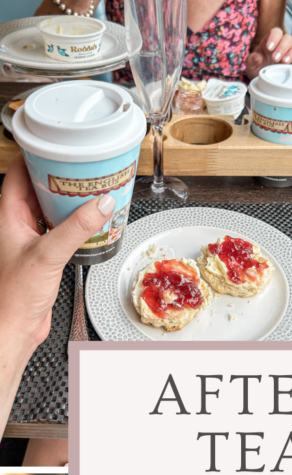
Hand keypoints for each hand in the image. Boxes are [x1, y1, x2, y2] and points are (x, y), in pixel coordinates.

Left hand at [0, 154, 114, 352]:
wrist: (15, 327)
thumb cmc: (15, 295)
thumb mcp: (48, 254)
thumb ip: (76, 228)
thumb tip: (100, 205)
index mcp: (8, 217)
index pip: (17, 174)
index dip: (34, 158)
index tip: (54, 147)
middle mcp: (16, 226)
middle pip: (36, 190)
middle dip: (57, 178)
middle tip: (79, 169)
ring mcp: (29, 242)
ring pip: (48, 211)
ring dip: (66, 203)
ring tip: (88, 193)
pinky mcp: (41, 258)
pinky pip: (57, 232)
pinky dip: (72, 225)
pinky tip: (86, 226)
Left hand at [246, 27, 291, 79]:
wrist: (261, 79)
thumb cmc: (256, 69)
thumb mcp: (250, 65)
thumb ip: (251, 60)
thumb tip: (257, 57)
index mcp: (270, 40)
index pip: (276, 32)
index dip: (274, 37)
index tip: (269, 48)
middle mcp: (281, 45)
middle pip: (287, 38)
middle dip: (282, 48)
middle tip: (275, 59)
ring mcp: (289, 53)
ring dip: (291, 54)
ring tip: (284, 62)